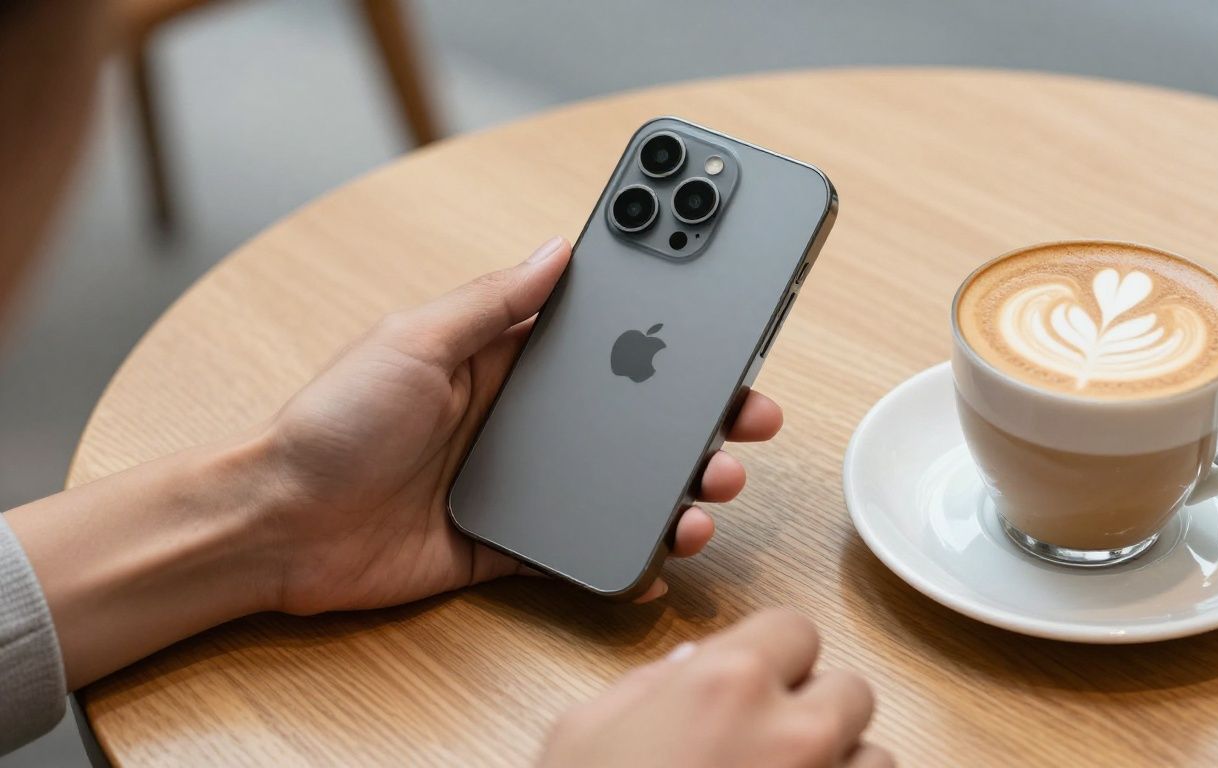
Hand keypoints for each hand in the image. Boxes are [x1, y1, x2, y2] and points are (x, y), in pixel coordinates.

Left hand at [259, 237, 784, 612]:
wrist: (278, 526)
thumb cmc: (331, 422)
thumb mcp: (413, 341)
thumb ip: (492, 301)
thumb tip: (559, 247)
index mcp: (504, 361)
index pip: (605, 341)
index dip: (666, 334)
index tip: (725, 329)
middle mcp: (523, 420)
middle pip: (633, 415)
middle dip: (699, 418)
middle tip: (749, 419)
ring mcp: (523, 484)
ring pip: (622, 484)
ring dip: (677, 488)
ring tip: (708, 492)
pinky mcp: (510, 544)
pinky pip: (582, 549)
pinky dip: (626, 555)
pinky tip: (658, 555)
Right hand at [540, 609, 890, 767]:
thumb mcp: (584, 732)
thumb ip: (647, 685)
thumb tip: (690, 667)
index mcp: (726, 683)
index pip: (796, 629)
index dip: (775, 655)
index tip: (758, 680)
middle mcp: (791, 733)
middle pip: (850, 690)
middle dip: (814, 710)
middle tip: (769, 741)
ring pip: (875, 758)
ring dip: (840, 767)